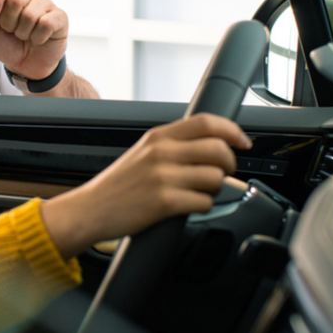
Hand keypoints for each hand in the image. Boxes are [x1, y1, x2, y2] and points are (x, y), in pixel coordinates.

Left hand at [0, 0, 66, 80]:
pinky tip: (39, 39)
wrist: (26, 66)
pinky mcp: (59, 17)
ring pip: (31, 14)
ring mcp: (45, 4)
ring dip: (23, 33)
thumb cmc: (8, 45)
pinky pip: (46, 23)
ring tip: (25, 36)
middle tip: (12, 31)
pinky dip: (38, 37)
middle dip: (9, 22)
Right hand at [42, 113, 252, 257]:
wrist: (90, 209)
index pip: (206, 122)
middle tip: (223, 173)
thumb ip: (172, 145)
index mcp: (157, 137)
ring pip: (215, 178)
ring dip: (215, 189)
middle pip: (218, 149)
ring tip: (200, 193)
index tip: (243, 142)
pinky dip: (203, 206)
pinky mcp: (163, 202)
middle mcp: (160, 152)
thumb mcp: (142, 153)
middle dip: (229, 164)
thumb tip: (211, 144)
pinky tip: (189, 206)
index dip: (232, 131)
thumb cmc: (117, 185)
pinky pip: (204, 202)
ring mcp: (162, 177)